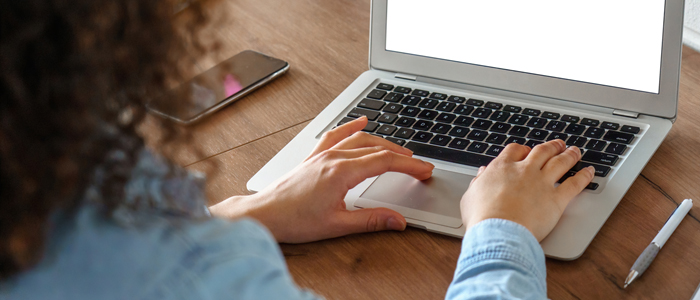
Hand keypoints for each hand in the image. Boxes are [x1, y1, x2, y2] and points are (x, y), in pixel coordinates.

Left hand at [209, 116, 434, 242]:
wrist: (264, 215)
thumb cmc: (294, 220)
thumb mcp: (337, 225)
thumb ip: (371, 221)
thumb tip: (398, 220)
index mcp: (341, 172)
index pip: (384, 162)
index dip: (409, 165)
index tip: (425, 170)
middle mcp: (333, 158)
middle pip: (376, 148)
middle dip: (402, 155)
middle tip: (420, 165)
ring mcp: (322, 155)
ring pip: (359, 140)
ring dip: (383, 142)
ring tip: (400, 151)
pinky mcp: (313, 157)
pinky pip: (335, 135)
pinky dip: (351, 127)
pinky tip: (361, 122)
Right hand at [460, 140, 594, 240]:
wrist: (497, 232)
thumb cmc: (482, 218)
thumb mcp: (470, 196)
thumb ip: (479, 182)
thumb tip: (483, 174)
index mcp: (502, 168)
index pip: (515, 150)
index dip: (523, 149)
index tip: (527, 151)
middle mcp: (524, 171)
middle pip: (542, 151)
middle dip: (551, 146)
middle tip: (558, 144)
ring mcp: (542, 183)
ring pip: (560, 162)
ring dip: (569, 155)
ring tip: (575, 151)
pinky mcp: (556, 199)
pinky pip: (575, 184)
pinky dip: (584, 176)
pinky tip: (589, 172)